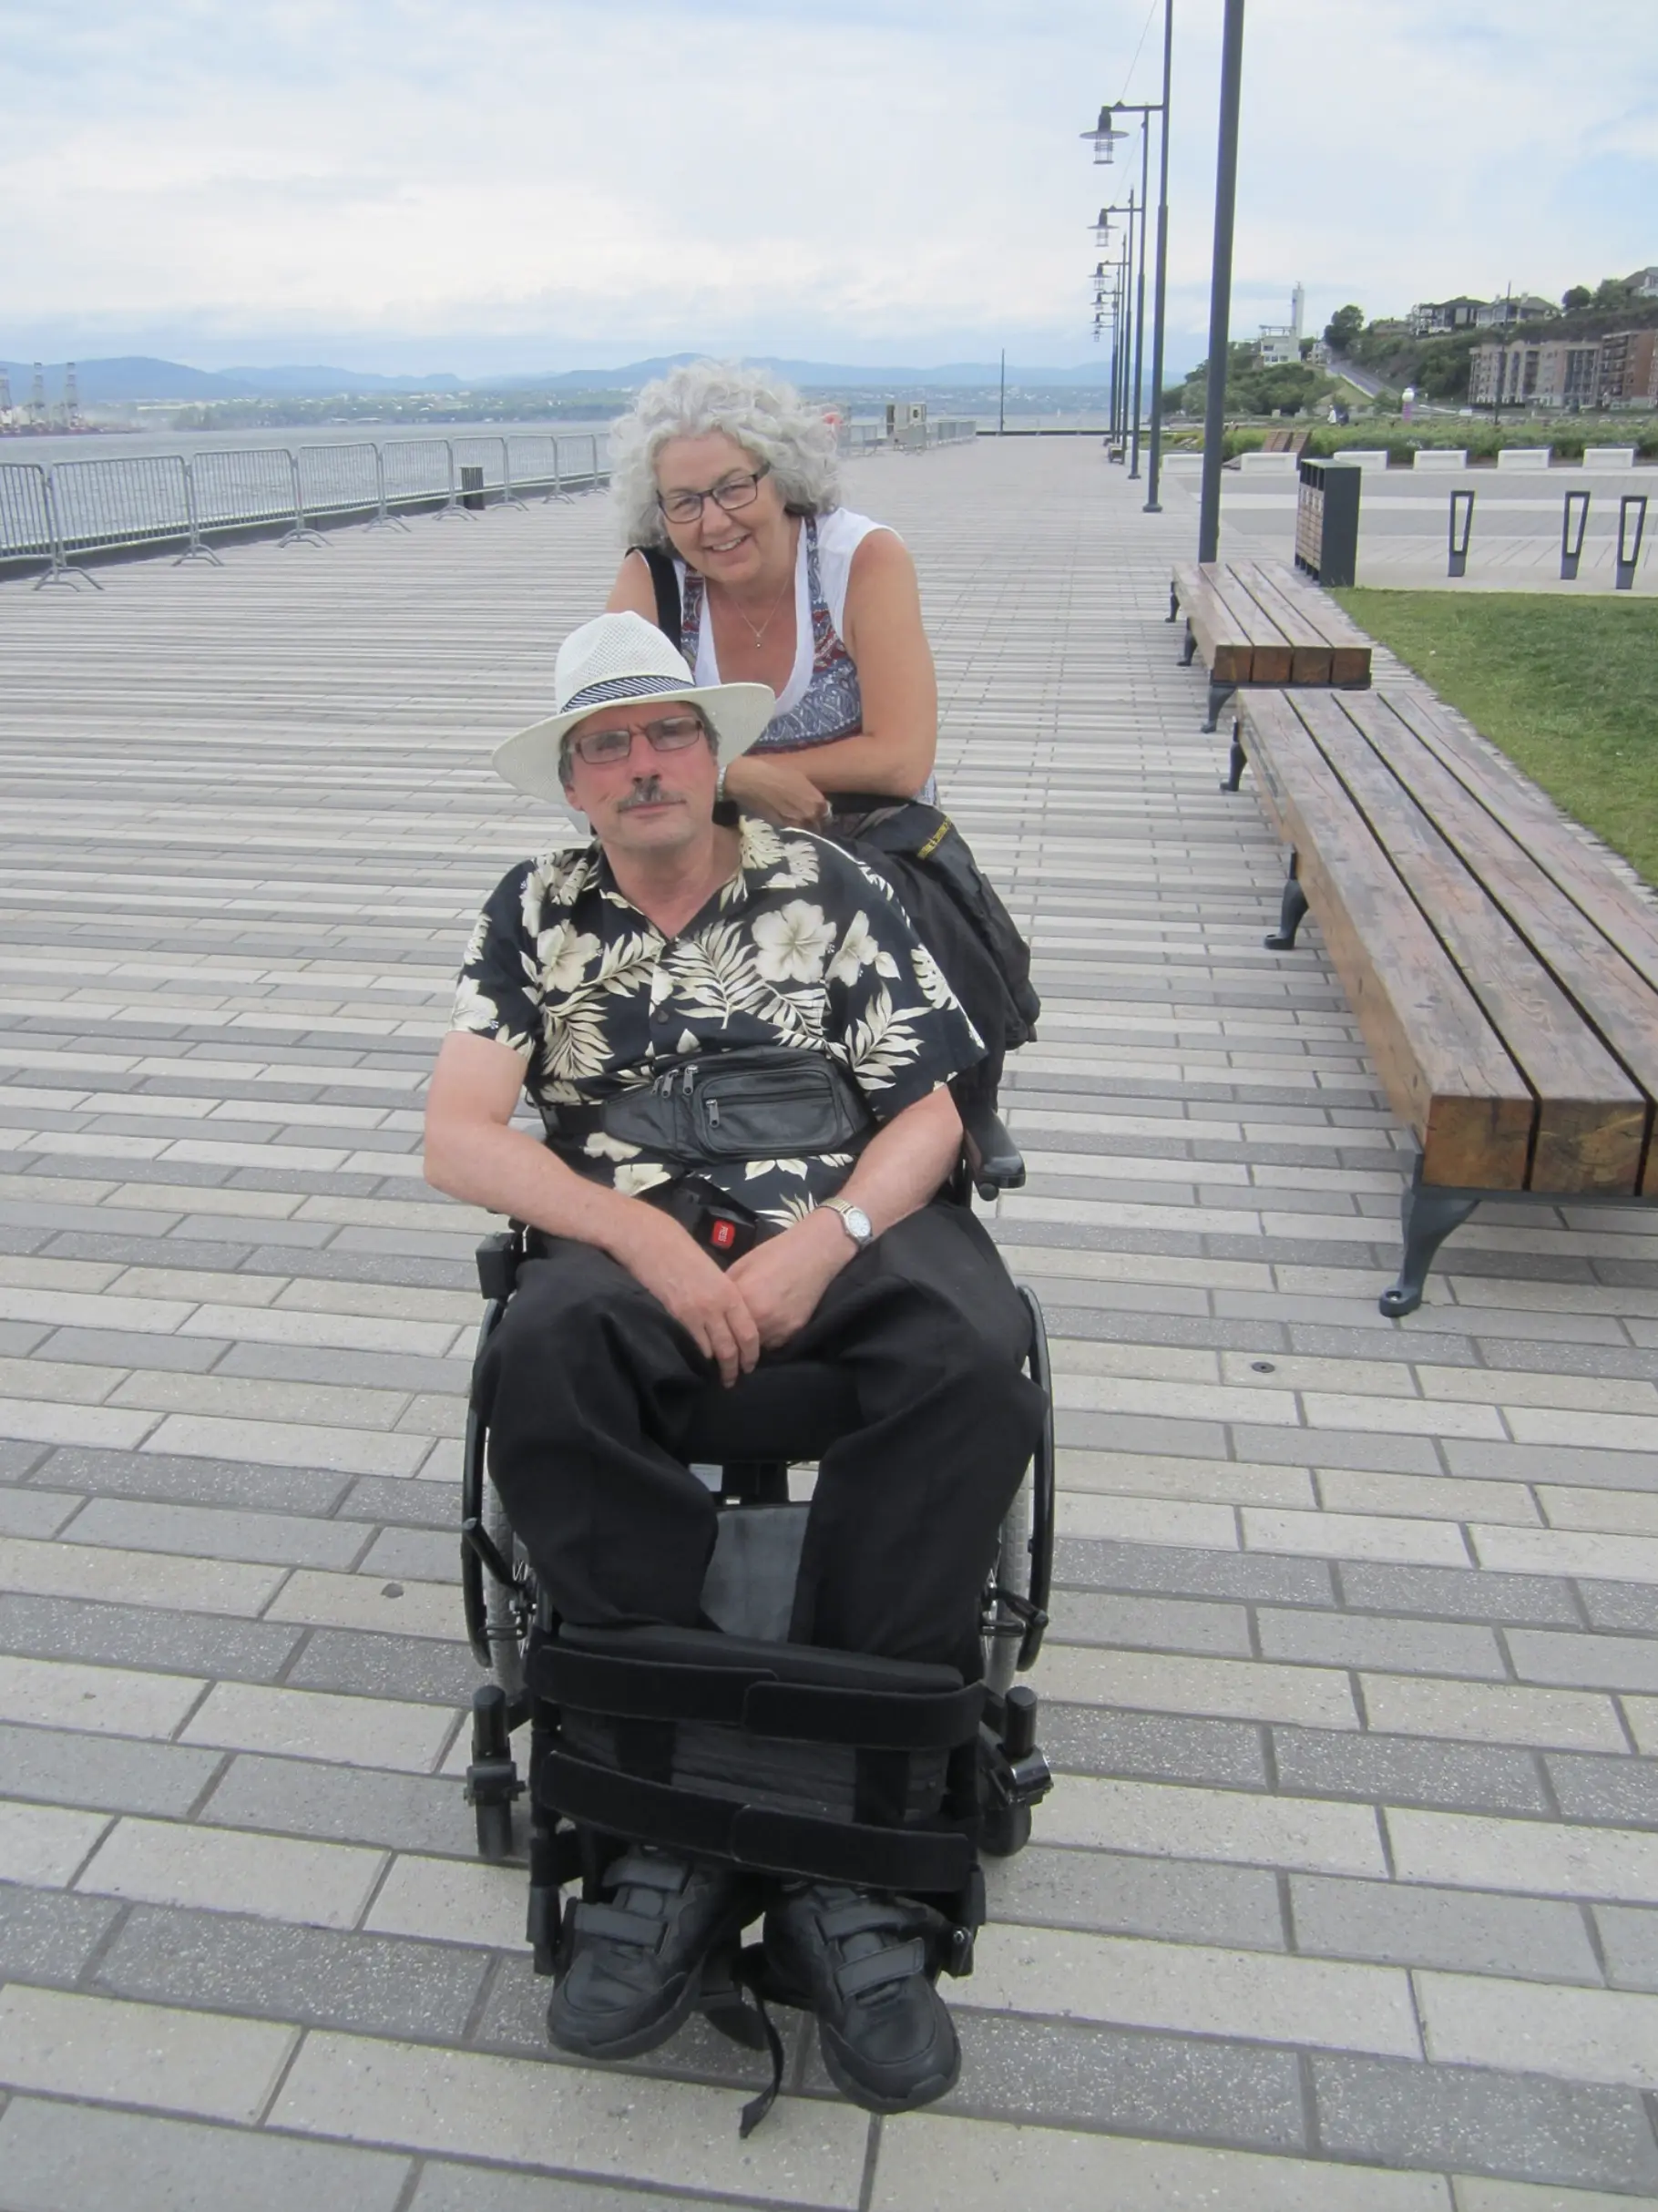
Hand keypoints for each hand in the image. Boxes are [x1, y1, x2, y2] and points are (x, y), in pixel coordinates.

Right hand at [609, 1205, 759, 1386]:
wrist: (654, 1243)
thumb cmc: (683, 1252)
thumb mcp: (713, 1273)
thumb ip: (723, 1294)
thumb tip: (728, 1315)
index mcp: (730, 1292)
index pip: (748, 1331)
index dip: (752, 1352)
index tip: (751, 1364)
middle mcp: (718, 1306)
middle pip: (734, 1346)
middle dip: (737, 1366)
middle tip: (737, 1378)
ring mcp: (698, 1313)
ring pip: (716, 1350)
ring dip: (719, 1366)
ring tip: (721, 1376)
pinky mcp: (678, 1317)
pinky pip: (695, 1345)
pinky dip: (700, 1356)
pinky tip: (701, 1363)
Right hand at [722, 754, 831, 828]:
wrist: (753, 781)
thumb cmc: (776, 773)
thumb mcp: (800, 779)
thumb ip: (810, 794)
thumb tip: (813, 801)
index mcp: (817, 801)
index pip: (826, 816)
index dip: (822, 815)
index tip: (818, 814)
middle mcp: (809, 816)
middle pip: (817, 827)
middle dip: (814, 824)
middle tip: (809, 820)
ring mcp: (795, 824)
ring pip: (804, 831)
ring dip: (803, 828)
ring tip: (796, 822)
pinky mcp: (781, 827)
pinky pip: (791, 830)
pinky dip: (791, 827)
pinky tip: (785, 820)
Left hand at [726, 1209, 853, 1350]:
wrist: (814, 1253)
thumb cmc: (775, 1253)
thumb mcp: (742, 1265)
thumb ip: (726, 1290)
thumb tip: (714, 1305)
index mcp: (744, 1300)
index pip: (722, 1327)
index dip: (715, 1331)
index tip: (710, 1335)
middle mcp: (762, 1319)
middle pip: (738, 1342)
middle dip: (731, 1341)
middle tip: (725, 1340)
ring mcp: (780, 1328)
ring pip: (756, 1347)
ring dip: (749, 1343)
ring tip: (745, 1334)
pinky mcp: (794, 1332)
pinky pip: (774, 1343)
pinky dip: (767, 1339)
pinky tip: (765, 1327)